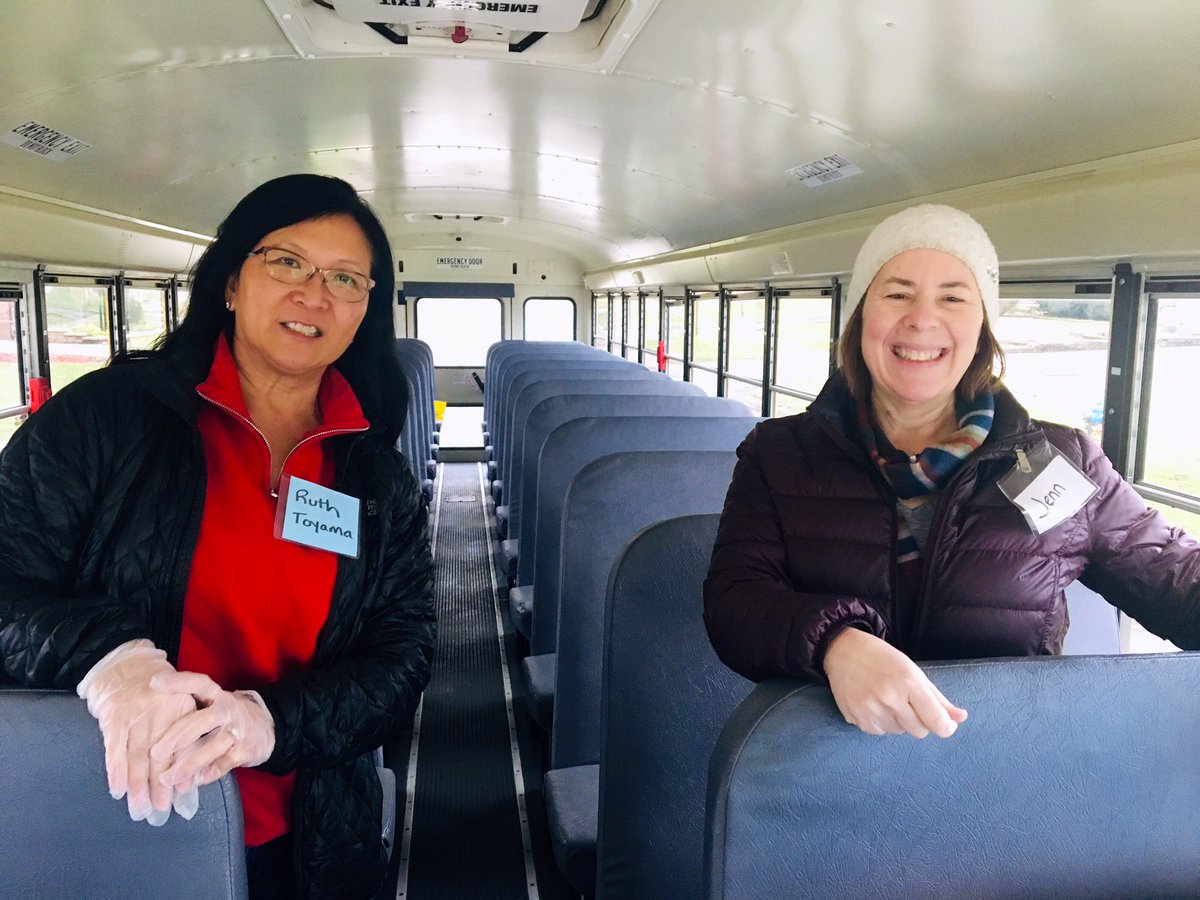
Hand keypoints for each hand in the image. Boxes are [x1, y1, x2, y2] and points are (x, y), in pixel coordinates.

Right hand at [76, 640, 198, 823]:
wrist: (125, 666)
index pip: (184, 745)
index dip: (182, 771)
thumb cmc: (157, 693)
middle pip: (161, 754)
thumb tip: (190, 778)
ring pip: (137, 755)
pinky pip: (114, 748)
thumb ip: (187, 737)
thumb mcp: (180, 705)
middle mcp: (161, 710)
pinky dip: (115, 770)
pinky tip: (118, 790)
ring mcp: (136, 714)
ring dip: (137, 785)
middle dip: (159, 785)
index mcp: (183, 707)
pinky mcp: (115, 717)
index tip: (182, 796)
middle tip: (160, 811)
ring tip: (139, 809)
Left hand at [149, 671, 274, 789]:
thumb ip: (187, 711)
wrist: (268, 727)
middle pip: (202, 721)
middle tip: (155, 752)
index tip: (154, 683)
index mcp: (217, 695)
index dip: (178, 682)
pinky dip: (210, 772)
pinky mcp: (246, 750)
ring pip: (212, 746)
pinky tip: (197, 780)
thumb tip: (150, 722)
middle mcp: (228, 710)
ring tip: (168, 778)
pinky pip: (225, 763)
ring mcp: (238, 730)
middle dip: (178, 737)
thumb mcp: (212, 705)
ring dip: (190, 763)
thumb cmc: (227, 718)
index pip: (199, 683)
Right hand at [822, 628, 967, 738]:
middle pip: (919, 731)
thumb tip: (960, 718)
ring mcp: (871, 710)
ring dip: (899, 721)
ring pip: (899, 732)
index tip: (946, 725)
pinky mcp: (856, 718)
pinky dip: (881, 722)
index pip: (936, 721)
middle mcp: (889, 698)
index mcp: (908, 683)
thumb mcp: (913, 671)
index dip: (946, 727)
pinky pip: (880, 732)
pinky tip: (874, 704)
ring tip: (887, 699)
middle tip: (910, 703)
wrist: (842, 650)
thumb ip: (938, 698)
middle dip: (920, 721)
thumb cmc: (882, 657)